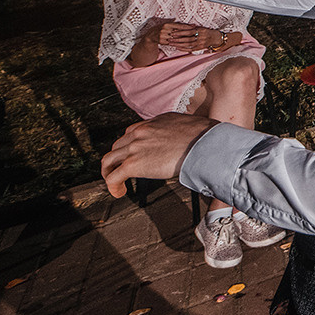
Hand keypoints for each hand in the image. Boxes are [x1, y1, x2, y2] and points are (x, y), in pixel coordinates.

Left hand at [101, 113, 220, 197]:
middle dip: (118, 159)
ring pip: (108, 160)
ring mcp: (135, 147)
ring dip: (109, 173)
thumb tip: (193, 142)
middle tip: (123, 170)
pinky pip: (112, 177)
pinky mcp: (133, 164)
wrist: (205, 144)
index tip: (134, 155)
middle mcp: (141, 132)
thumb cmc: (206, 137)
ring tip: (116, 184)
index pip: (133, 131)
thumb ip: (183, 132)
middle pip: (118, 145)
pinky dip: (112, 186)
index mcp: (155, 122)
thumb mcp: (191, 126)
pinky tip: (119, 193)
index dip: (130, 145)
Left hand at [157, 21, 222, 52]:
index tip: (173, 32)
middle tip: (170, 39)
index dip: (180, 32)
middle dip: (177, 39)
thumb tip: (183, 27)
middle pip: (187, 39)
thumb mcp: (202, 28)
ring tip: (172, 44)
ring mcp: (200, 43)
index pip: (188, 32)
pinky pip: (190, 49)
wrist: (216, 38)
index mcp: (200, 31)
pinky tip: (178, 48)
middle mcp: (200, 38)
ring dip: (179, 44)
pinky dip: (184, 49)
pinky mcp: (200, 48)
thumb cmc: (208, 32)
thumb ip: (194, 28)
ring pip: (188, 45)